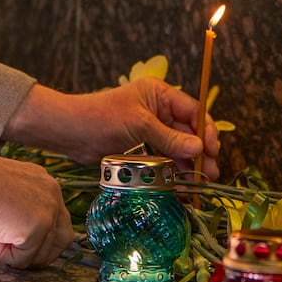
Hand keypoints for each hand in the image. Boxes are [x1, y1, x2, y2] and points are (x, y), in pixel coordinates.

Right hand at [0, 152, 73, 267]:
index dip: (40, 238)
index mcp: (43, 182)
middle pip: (63, 237)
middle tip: (16, 257)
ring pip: (44, 253)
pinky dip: (6, 257)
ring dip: (19, 255)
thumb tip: (17, 237)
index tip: (19, 243)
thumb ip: (19, 209)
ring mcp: (48, 210)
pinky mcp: (38, 227)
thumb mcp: (5, 192)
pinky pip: (24, 259)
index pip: (57, 217)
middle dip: (40, 254)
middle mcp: (52, 193)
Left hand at [3, 78, 219, 180]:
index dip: (205, 129)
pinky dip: (173, 173)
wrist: (70, 133)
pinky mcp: (143, 149)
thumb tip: (199, 148)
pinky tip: (181, 186)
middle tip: (211, 172)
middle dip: (200, 152)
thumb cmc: (102, 118)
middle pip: (188, 132)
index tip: (211, 150)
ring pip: (177, 149)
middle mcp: (159, 111)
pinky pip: (164, 161)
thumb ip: (170, 138)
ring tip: (199, 184)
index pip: (192, 110)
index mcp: (160, 95)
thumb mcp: (139, 125)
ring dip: (189, 165)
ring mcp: (151, 131)